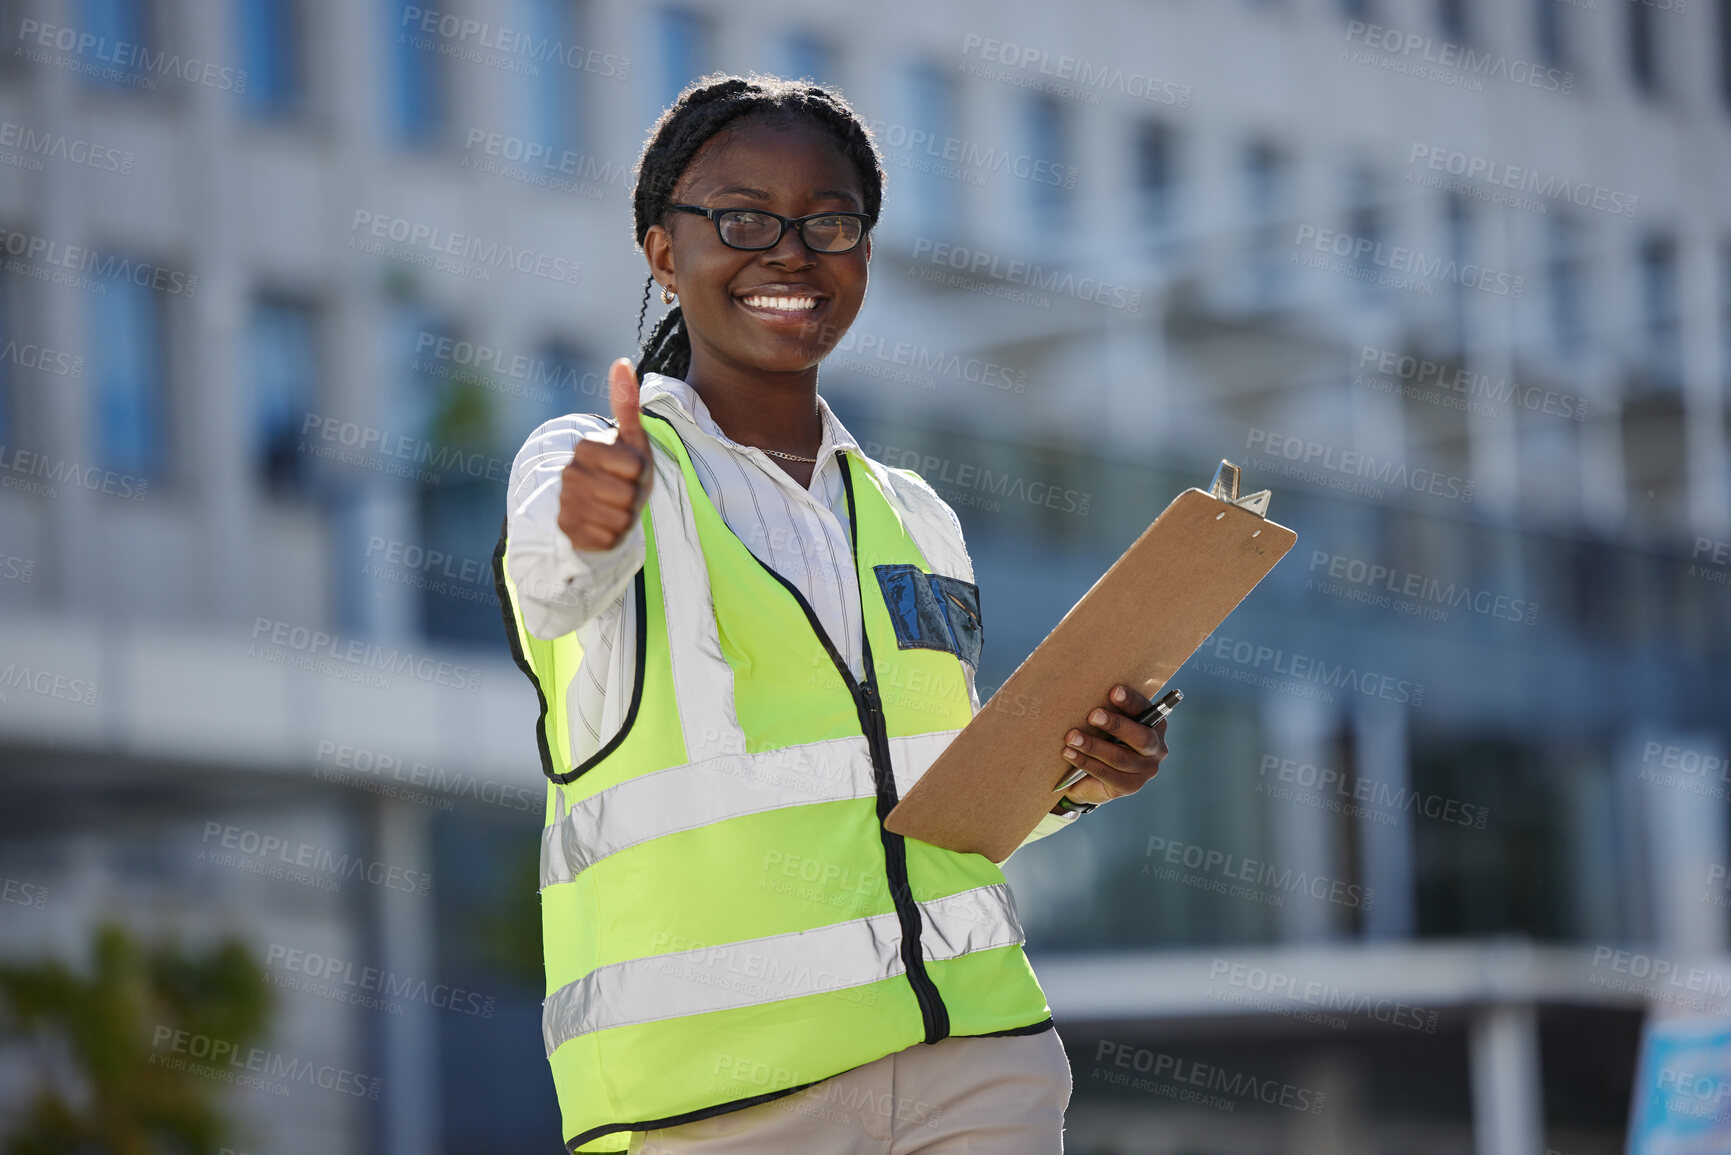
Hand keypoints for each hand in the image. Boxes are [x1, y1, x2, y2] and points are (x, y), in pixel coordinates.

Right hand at [557, 358, 653, 551]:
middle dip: (635, 497)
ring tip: (615, 507)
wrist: (601, 508)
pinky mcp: (568, 530)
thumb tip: (622, 362)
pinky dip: (615, 535)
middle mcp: (570, 474)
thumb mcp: (631, 439)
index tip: (630, 470)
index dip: (641, 471)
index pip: (634, 466)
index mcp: (585, 448)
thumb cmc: (622, 471)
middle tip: (624, 491)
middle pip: (628, 494)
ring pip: (620, 518)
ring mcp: (566, 503)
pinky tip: (605, 524)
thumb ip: (626, 403)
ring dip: (626, 516)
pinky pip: (609, 538)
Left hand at [1052, 685, 1170, 811]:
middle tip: (1092, 715)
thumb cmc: (1101, 737)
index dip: (1131, 701)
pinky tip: (1069, 753)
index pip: (1146, 710)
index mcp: (1155, 725)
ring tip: (1072, 737)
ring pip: (1119, 757)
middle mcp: (1156, 749)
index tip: (1113, 691)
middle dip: (1115, 724)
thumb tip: (1086, 692)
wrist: (1090, 776)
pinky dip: (1085, 762)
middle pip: (1141, 737)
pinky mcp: (1130, 787)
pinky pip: (1106, 773)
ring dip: (1093, 745)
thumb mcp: (1106, 723)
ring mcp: (1145, 770)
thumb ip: (1106, 709)